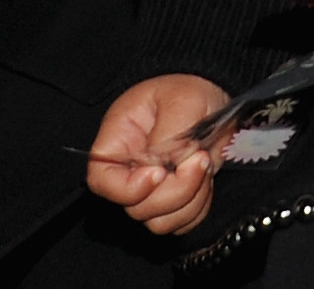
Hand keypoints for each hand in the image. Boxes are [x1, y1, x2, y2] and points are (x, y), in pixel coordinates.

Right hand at [85, 73, 230, 235]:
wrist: (211, 95)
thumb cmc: (187, 90)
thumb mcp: (180, 100)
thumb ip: (168, 136)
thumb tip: (164, 168)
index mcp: (116, 143)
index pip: (102, 183)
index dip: (129, 189)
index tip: (160, 172)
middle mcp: (128, 172)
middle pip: (136, 208)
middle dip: (174, 190)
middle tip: (199, 158)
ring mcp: (151, 190)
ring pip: (160, 222)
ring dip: (190, 198)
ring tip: (203, 163)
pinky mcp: (173, 201)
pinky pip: (182, 222)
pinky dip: (199, 206)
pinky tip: (205, 178)